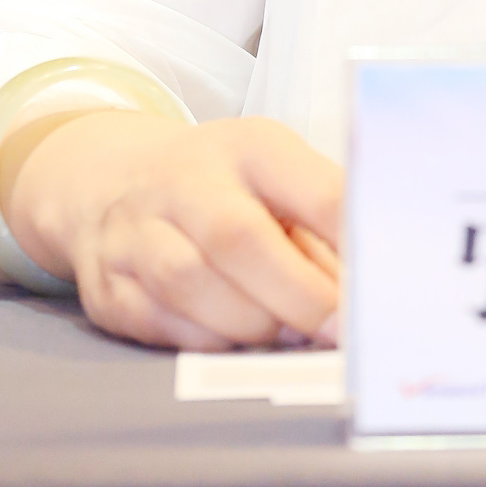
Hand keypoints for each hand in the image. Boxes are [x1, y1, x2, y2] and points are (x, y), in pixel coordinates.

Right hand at [0, 111, 343, 350]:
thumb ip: (319, 227)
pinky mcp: (108, 287)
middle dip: (296, 294)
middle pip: (238, 236)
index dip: (349, 239)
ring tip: (284, 335)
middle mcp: (186, 180)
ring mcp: (137, 232)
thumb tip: (365, 291)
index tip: (376, 284)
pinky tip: (233, 341)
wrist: (110, 183)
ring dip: (249, 322)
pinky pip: (160, 322)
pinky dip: (206, 340)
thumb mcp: (275, 176)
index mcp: (249, 146)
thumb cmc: (219, 187)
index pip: (310, 186)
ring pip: (190, 283)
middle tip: (335, 330)